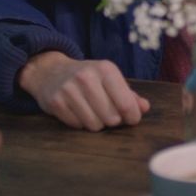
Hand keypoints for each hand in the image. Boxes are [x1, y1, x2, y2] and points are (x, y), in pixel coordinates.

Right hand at [18, 52, 148, 130]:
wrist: (51, 72)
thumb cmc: (88, 78)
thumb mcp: (110, 79)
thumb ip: (129, 94)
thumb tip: (144, 108)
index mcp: (106, 69)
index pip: (126, 104)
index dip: (132, 116)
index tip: (131, 118)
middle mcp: (87, 77)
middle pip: (111, 118)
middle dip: (113, 121)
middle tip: (109, 114)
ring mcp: (69, 89)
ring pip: (94, 125)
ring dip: (97, 123)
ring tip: (93, 112)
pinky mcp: (55, 102)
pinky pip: (77, 126)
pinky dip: (81, 123)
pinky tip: (78, 112)